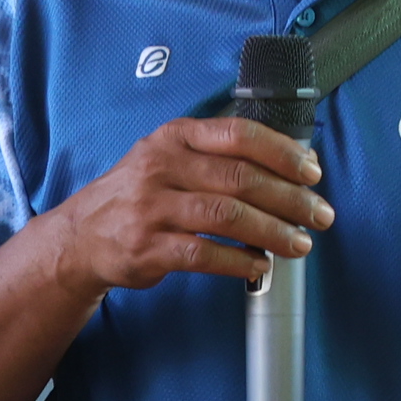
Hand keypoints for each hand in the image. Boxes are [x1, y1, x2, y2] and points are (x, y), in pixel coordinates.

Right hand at [41, 118, 328, 300]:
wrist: (82, 237)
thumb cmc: (138, 196)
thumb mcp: (169, 159)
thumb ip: (219, 157)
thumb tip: (291, 166)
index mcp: (175, 138)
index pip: (239, 135)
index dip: (283, 153)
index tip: (312, 172)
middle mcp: (162, 167)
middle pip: (241, 178)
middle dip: (290, 198)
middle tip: (319, 215)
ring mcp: (152, 208)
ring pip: (228, 216)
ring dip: (273, 232)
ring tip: (299, 244)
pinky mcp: (149, 247)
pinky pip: (205, 254)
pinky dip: (239, 262)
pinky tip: (259, 266)